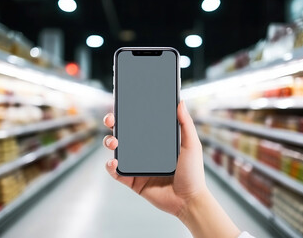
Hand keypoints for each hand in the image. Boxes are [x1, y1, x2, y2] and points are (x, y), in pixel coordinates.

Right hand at [103, 101, 206, 216]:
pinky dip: (110, 167)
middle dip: (113, 124)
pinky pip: (117, 172)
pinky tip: (114, 162)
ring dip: (109, 142)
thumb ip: (185, 124)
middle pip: (124, 134)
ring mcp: (138, 165)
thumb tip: (180, 101)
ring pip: (117, 150)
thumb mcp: (191, 145)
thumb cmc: (193, 173)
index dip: (129, 114)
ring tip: (114, 143)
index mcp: (156, 140)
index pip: (139, 123)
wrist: (188, 200)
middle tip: (111, 120)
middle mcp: (145, 151)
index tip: (123, 104)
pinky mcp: (133, 181)